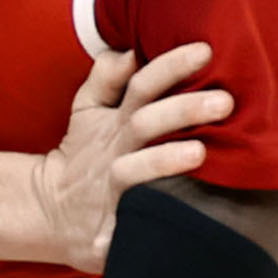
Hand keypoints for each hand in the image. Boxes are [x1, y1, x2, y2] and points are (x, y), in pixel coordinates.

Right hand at [33, 43, 233, 269]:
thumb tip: (128, 53)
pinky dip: (141, 220)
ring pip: (134, 171)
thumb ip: (107, 79)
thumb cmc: (87, 154)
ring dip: (164, 160)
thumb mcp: (88, 111)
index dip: (170, 66)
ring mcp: (114, 188)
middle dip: (183, 110)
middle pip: (146, 123)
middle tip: (224, 101)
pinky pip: (128, 222)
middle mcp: (118, 150)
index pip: (143, 85)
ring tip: (200, 152)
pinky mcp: (111, 226)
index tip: (205, 51)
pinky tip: (174, 217)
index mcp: (118, 121)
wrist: (53, 209)